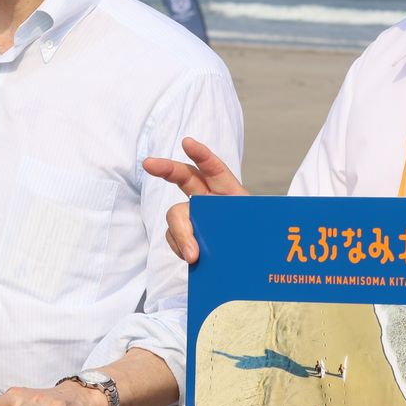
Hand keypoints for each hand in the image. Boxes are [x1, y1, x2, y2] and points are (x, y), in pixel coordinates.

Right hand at [142, 136, 247, 263]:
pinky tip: (191, 259)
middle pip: (183, 177)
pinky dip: (179, 247)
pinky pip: (174, 237)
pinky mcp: (187, 235)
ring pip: (176, 215)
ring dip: (181, 233)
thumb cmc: (257, 241)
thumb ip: (233, 235)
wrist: (254, 263)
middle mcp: (208, 199)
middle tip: (148, 164)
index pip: (214, 168)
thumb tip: (203, 248)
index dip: (201, 154)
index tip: (187, 142)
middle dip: (165, 168)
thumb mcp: (253, 232)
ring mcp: (195, 216)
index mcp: (229, 192)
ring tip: (193, 256)